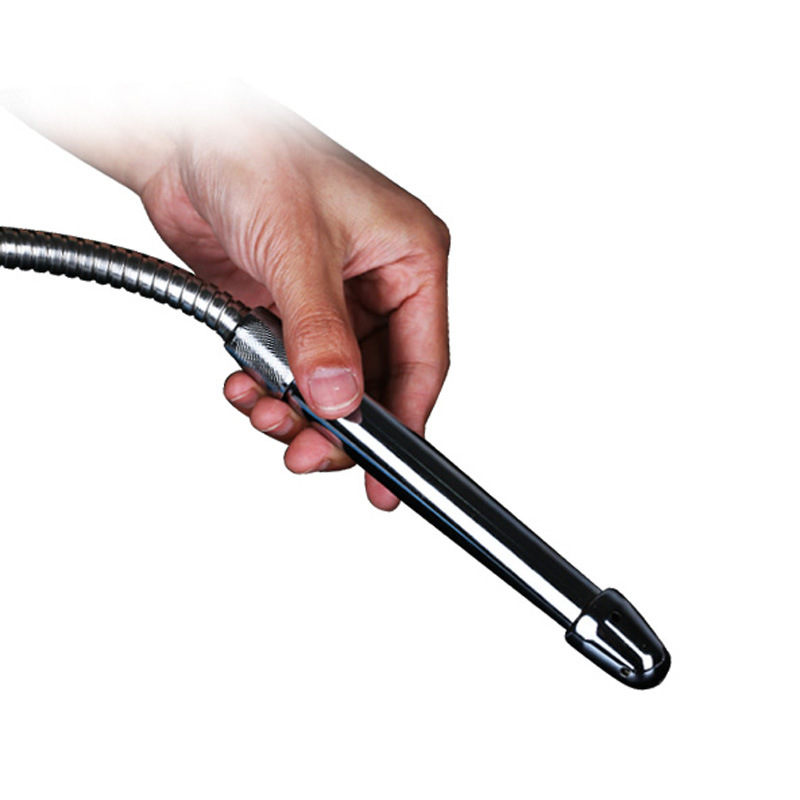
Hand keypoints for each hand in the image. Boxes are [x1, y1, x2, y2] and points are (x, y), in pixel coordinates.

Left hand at [138, 100, 449, 509]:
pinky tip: (243, 385)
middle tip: (304, 453)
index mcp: (410, 258)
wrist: (182, 138)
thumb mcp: (297, 247)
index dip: (406, 424)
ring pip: (331, 386)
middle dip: (337, 425)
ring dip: (295, 410)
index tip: (387, 479)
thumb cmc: (255, 154)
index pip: (424, 361)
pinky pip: (291, 372)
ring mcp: (333, 300)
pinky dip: (268, 390)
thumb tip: (339, 401)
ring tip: (261, 411)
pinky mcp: (290, 310)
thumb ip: (320, 332)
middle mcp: (379, 283)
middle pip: (377, 385)